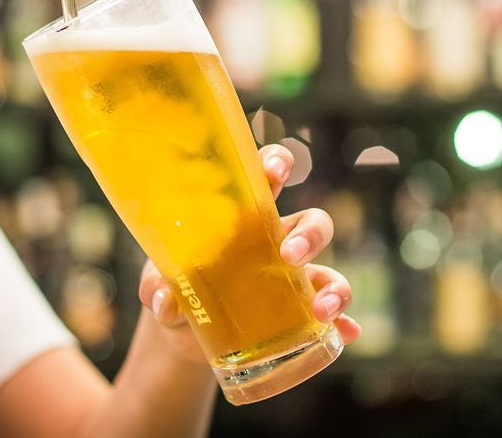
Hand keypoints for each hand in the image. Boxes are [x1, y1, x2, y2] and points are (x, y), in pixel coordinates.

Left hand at [137, 144, 360, 364]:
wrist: (184, 335)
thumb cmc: (175, 288)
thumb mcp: (158, 285)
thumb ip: (156, 288)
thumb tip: (165, 300)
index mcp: (243, 218)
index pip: (267, 178)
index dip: (277, 165)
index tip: (276, 172)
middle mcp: (276, 243)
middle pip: (312, 224)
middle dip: (310, 234)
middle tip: (290, 253)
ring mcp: (292, 280)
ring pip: (329, 270)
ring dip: (335, 286)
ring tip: (321, 309)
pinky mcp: (298, 315)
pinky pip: (331, 316)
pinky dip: (343, 324)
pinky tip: (346, 333)